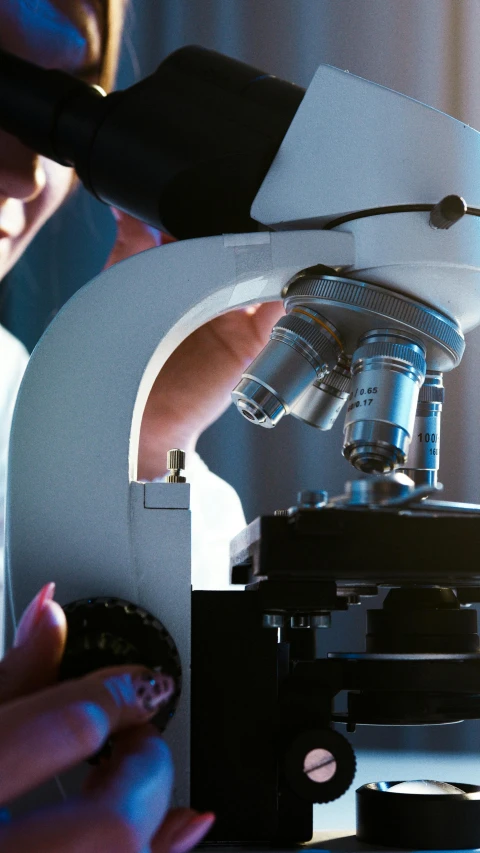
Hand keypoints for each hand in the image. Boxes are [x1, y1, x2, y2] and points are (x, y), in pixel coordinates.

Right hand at [0, 585, 213, 851]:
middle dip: (144, 769)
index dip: (115, 695)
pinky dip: (164, 849)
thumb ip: (12, 673)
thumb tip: (50, 609)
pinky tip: (180, 825)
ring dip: (154, 813)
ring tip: (134, 779)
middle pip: (111, 821)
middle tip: (139, 737)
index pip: (66, 730)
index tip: (133, 685)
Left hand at [104, 210, 283, 479]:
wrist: (139, 414)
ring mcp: (234, 317)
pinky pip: (277, 310)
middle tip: (255, 209)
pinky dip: (286, 290)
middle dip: (248, 234)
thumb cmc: (126, 361)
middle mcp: (211, 296)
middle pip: (240, 255)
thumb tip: (123, 205)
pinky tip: (285, 271)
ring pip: (261, 276)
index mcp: (183, 280)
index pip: (207, 238)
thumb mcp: (121, 289)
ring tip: (272, 235)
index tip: (220, 194)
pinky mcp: (251, 340)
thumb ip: (129, 247)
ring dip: (270, 257)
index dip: (213, 218)